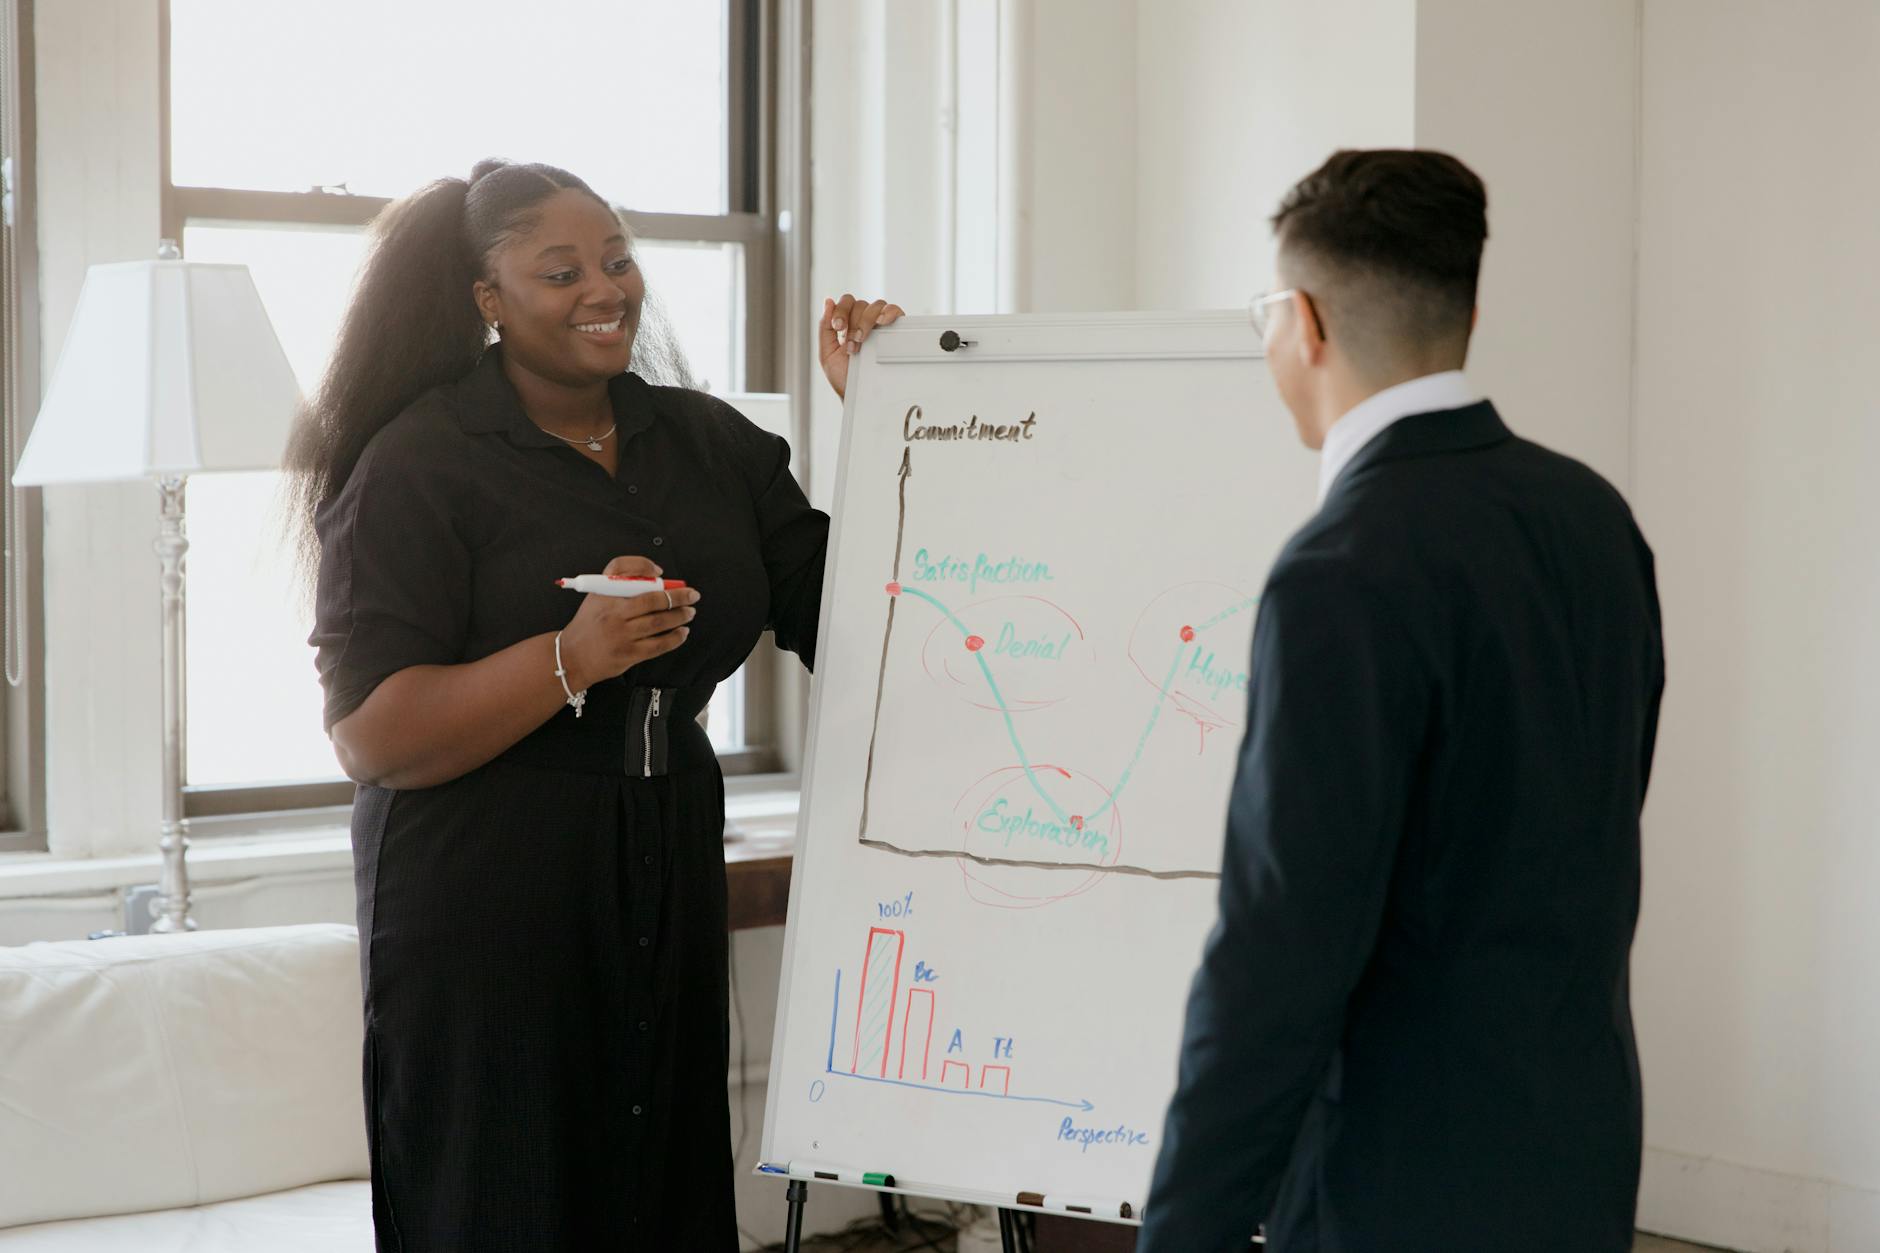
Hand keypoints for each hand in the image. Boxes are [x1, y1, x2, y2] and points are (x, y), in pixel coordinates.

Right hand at [556, 555, 700, 688]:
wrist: (572, 657)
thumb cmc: (588, 625)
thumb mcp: (596, 598)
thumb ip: (619, 585)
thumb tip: (656, 578)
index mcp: (603, 595)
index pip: (622, 569)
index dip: (644, 566)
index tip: (661, 572)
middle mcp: (613, 613)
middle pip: (652, 599)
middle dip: (678, 596)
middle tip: (693, 595)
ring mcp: (622, 634)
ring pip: (659, 622)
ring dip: (680, 616)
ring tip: (690, 612)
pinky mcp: (629, 654)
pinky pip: (659, 645)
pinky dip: (675, 638)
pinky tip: (682, 632)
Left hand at [819, 295, 905, 400]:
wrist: (859, 395)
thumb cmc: (843, 377)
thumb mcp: (827, 352)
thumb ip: (824, 327)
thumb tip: (827, 301)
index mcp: (848, 323)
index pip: (846, 302)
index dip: (841, 311)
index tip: (838, 328)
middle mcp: (864, 321)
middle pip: (860, 304)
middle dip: (853, 323)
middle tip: (851, 344)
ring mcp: (880, 325)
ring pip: (875, 306)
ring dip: (866, 321)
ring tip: (862, 341)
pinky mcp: (895, 331)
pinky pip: (895, 310)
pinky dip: (889, 312)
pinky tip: (882, 322)